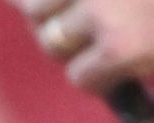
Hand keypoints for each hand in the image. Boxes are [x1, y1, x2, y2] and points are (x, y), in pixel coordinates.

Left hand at [21, 0, 153, 96]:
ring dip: (73, 53)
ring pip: (53, 44)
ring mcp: (102, 11)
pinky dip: (97, 83)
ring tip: (101, 55)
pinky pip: (81, 77)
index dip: (38, 0)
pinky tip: (118, 78)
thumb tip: (35, 3)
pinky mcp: (119, 48)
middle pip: (34, 8)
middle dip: (50, 22)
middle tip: (75, 34)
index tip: (43, 8)